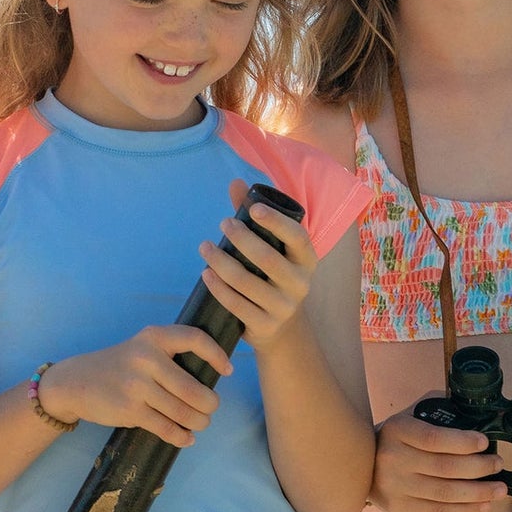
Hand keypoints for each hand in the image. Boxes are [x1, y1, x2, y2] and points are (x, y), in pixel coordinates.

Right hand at [36, 327, 233, 447]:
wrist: (75, 382)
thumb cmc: (118, 366)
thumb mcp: (141, 347)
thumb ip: (170, 356)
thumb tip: (210, 379)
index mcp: (154, 337)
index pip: (195, 339)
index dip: (217, 355)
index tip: (227, 371)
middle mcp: (147, 358)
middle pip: (195, 389)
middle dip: (209, 404)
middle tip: (210, 408)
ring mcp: (138, 385)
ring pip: (183, 411)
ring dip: (199, 422)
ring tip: (201, 423)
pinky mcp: (130, 410)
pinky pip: (166, 428)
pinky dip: (181, 436)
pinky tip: (186, 437)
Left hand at [197, 181, 318, 349]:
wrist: (282, 329)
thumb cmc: (273, 276)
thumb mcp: (273, 249)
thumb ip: (256, 218)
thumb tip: (236, 183)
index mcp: (307, 261)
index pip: (298, 238)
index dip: (277, 222)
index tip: (254, 209)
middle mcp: (300, 284)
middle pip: (268, 259)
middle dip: (242, 238)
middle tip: (223, 223)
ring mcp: (283, 307)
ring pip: (246, 282)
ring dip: (221, 262)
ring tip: (204, 246)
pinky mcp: (265, 325)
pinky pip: (237, 304)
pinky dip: (218, 287)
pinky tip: (206, 273)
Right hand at [370, 404, 506, 511]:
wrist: (362, 464)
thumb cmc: (397, 438)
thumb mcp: (410, 416)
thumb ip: (438, 411)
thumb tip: (474, 412)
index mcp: (398, 431)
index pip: (433, 438)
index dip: (462, 442)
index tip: (484, 442)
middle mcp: (394, 459)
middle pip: (445, 467)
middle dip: (479, 467)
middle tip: (498, 463)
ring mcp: (395, 486)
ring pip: (445, 493)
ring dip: (478, 493)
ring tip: (499, 489)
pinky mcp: (399, 507)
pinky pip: (438, 511)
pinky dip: (464, 510)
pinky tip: (483, 505)